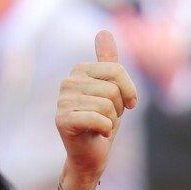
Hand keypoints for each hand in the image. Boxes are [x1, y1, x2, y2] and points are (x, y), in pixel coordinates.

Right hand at [54, 31, 138, 189]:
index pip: (117, 70)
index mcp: (79, 70)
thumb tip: (104, 32)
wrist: (90, 156)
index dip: (128, 91)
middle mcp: (67, 81)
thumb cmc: (102, 123)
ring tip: (100, 127)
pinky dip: (105, 130)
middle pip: (113, 89)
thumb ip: (109, 63)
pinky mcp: (62, 120)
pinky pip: (98, 119)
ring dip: (111, 121)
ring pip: (107, 105)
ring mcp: (62, 101)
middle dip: (118, 109)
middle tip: (107, 119)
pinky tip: (96, 134)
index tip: (123, 105)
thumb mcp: (112, 91)